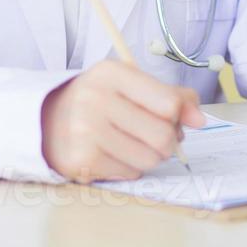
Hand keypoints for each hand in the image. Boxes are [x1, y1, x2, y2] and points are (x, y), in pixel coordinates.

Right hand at [40, 59, 205, 181]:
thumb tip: (200, 120)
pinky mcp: (81, 162)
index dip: (178, 115)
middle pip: (163, 136)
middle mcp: (95, 99)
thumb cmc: (100, 100)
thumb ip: (171, 95)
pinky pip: (130, 173)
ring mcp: (85, 132)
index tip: (171, 116)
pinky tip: (113, 153)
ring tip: (133, 144)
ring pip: (149, 160)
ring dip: (149, 156)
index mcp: (111, 73)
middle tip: (156, 136)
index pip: (168, 103)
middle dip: (168, 142)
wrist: (46, 120)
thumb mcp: (131, 84)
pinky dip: (129, 167)